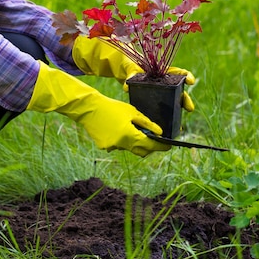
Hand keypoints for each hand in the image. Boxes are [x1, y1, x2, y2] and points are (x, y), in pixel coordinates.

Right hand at [27, 62, 169, 155]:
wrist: (89, 108)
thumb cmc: (112, 107)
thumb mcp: (132, 112)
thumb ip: (147, 124)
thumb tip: (160, 132)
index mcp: (129, 135)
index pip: (150, 145)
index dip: (161, 146)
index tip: (169, 146)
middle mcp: (121, 144)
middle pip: (141, 151)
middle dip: (150, 146)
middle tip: (156, 139)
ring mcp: (112, 147)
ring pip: (130, 148)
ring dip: (136, 142)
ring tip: (135, 129)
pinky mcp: (105, 146)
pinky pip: (119, 146)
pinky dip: (123, 140)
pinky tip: (119, 128)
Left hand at [72, 37, 194, 110]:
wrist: (121, 70)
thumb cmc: (128, 65)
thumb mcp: (129, 67)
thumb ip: (131, 73)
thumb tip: (127, 84)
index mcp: (160, 71)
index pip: (176, 72)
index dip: (185, 75)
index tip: (191, 81)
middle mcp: (163, 81)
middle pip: (178, 90)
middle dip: (185, 98)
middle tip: (189, 108)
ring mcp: (159, 91)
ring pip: (172, 100)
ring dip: (177, 109)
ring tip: (182, 120)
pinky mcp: (152, 100)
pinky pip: (161, 108)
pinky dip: (166, 116)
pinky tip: (169, 126)